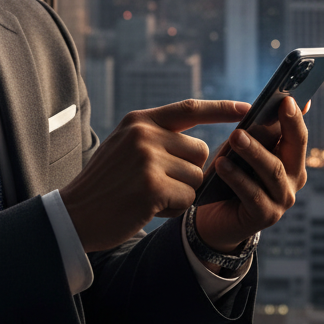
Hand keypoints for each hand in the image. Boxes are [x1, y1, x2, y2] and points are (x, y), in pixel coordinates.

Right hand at [59, 99, 249, 251]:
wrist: (75, 214)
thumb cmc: (104, 185)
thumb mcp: (124, 147)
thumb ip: (157, 138)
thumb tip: (201, 147)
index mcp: (139, 120)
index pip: (190, 108)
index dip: (221, 109)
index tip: (248, 109)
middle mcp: (145, 134)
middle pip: (200, 151)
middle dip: (190, 173)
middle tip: (158, 185)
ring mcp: (148, 158)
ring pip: (196, 177)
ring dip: (180, 193)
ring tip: (148, 196)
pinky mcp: (152, 186)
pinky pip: (187, 198)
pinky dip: (173, 208)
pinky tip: (147, 207)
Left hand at [195, 96, 308, 253]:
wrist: (214, 216)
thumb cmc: (232, 174)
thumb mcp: (245, 148)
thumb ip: (263, 129)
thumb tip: (286, 99)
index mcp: (293, 159)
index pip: (298, 134)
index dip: (294, 116)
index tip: (286, 99)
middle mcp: (294, 179)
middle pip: (294, 149)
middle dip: (280, 128)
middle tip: (263, 110)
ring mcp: (282, 200)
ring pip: (272, 171)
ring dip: (253, 151)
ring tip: (234, 136)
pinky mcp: (266, 216)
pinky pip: (252, 194)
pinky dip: (237, 177)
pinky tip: (222, 165)